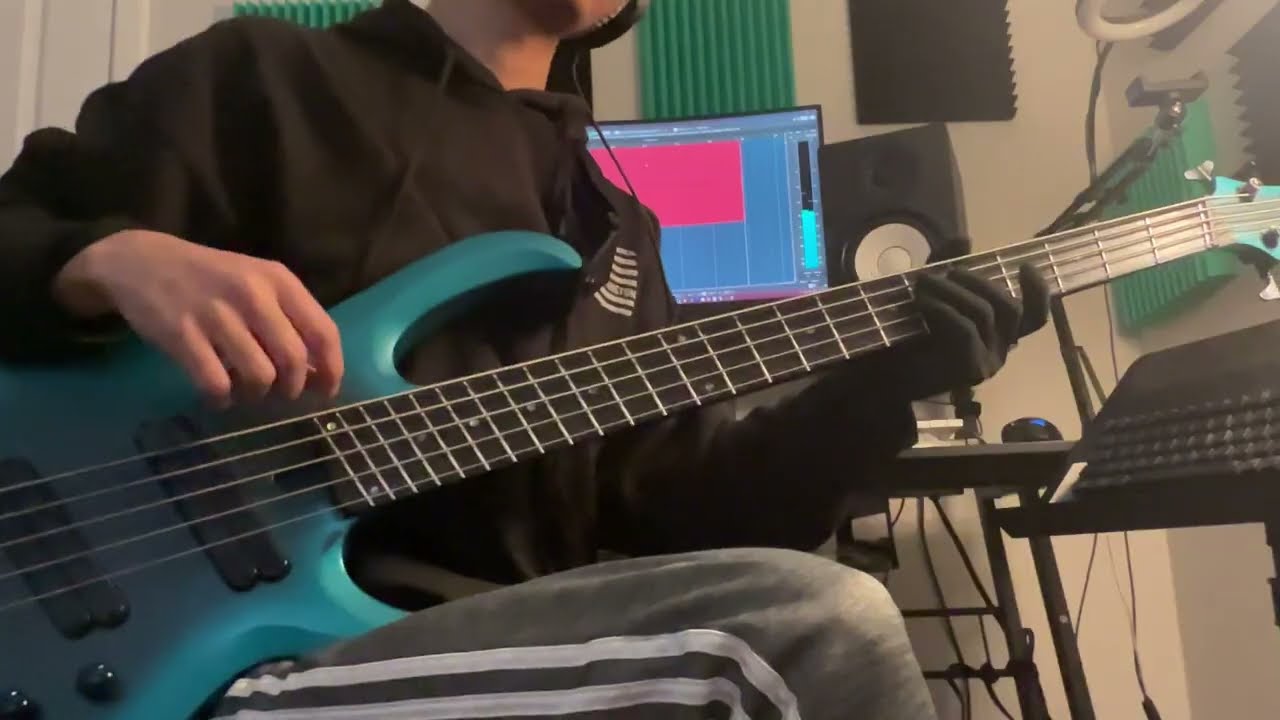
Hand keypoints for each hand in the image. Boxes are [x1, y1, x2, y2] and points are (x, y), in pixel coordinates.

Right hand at [54, 230, 342, 406]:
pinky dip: (222, 399)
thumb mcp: (257, 282)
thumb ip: (289, 319)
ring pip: (259, 376)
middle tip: (279, 392)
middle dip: (292, 388)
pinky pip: (216, 384)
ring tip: (245, 389)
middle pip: (294, 361)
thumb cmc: (211, 279)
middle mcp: (252, 295)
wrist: (141, 262)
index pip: (323, 332)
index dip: (332, 369)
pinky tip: (218, 394)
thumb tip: (318, 372)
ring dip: (256, 394)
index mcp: (278, 281)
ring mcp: (216, 314)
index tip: (326, 391)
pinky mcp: (182, 335)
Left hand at [881, 264, 1049, 400]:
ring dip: (951, 292)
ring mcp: (988, 362)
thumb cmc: (911, 338)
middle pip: (1009, 307)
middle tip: (947, 272)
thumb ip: (949, 271)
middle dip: (977, 281)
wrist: (885, 376)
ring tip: (923, 283)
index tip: (1025, 266)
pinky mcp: (970, 369)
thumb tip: (965, 239)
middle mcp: (1000, 350)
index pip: (1034, 317)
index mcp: (999, 334)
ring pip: (983, 313)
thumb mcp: (933, 296)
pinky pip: (964, 329)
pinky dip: (942, 309)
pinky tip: (922, 303)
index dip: (1038, 292)